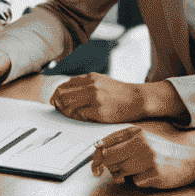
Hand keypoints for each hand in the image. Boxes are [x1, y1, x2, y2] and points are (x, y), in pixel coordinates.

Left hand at [50, 73, 181, 123]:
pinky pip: (80, 115)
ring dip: (67, 112)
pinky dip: (79, 117)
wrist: (138, 99)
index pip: (63, 86)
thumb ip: (83, 85)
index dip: (56, 95)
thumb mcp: (100, 81)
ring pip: (68, 105)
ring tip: (74, 114)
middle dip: (58, 104)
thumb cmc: (119, 92)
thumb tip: (62, 93)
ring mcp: (95, 98)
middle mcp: (91, 86)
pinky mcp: (99, 111)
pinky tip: (85, 117)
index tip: (56, 102)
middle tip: (61, 110)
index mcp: (89, 78)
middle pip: (62, 95)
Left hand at [89, 127, 194, 188]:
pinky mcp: (155, 174)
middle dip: (109, 167)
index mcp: (135, 132)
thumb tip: (97, 150)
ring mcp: (148, 159)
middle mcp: (141, 143)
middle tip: (116, 170)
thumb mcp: (143, 137)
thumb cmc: (164, 149)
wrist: (191, 158)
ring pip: (120, 172)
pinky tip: (150, 175)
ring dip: (124, 175)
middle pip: (109, 159)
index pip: (105, 143)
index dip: (96, 156)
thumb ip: (122, 141)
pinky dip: (139, 181)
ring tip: (139, 170)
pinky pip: (135, 182)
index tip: (95, 164)